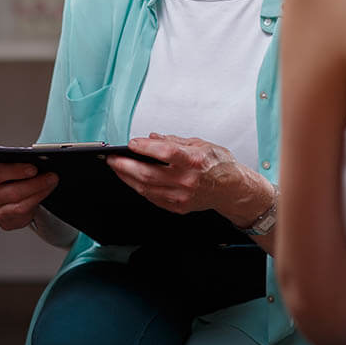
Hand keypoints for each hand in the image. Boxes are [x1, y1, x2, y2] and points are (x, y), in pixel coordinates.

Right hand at [0, 161, 57, 229]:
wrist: (0, 197)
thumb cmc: (4, 178)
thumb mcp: (4, 168)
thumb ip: (14, 163)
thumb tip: (38, 159)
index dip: (16, 171)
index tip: (34, 168)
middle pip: (12, 192)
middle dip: (35, 183)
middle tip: (51, 176)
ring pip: (20, 206)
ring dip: (39, 194)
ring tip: (52, 183)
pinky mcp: (5, 223)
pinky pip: (24, 215)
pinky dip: (37, 203)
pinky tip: (45, 194)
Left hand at [106, 133, 263, 221]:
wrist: (234, 190)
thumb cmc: (219, 165)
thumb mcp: (200, 144)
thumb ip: (173, 141)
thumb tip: (151, 137)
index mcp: (195, 161)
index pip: (164, 153)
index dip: (145, 147)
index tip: (131, 143)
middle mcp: (187, 181)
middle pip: (148, 174)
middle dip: (124, 165)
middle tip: (111, 157)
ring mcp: (182, 197)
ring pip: (145, 188)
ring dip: (126, 177)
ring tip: (116, 167)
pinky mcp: (178, 207)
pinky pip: (151, 197)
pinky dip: (138, 187)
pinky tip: (131, 178)